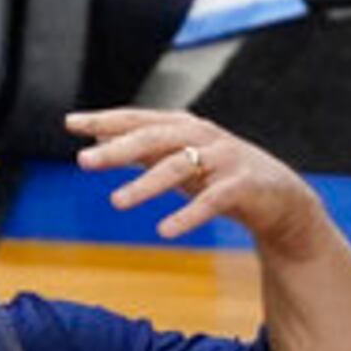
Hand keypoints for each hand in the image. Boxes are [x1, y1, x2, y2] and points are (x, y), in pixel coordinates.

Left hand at [64, 110, 334, 250]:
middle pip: (155, 137)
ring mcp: (224, 159)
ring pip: (179, 167)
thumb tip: (95, 144)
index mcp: (184, 127)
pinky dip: (188, 215)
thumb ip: (140, 152)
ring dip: (146, 184)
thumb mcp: (177, 161)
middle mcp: (203, 136)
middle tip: (84, 162)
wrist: (279, 198)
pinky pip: (212, 201)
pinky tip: (165, 230)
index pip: (138, 119)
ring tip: (117, 202)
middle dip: (119, 148)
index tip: (71, 123)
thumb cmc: (220, 176)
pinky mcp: (243, 186)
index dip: (105, 120)